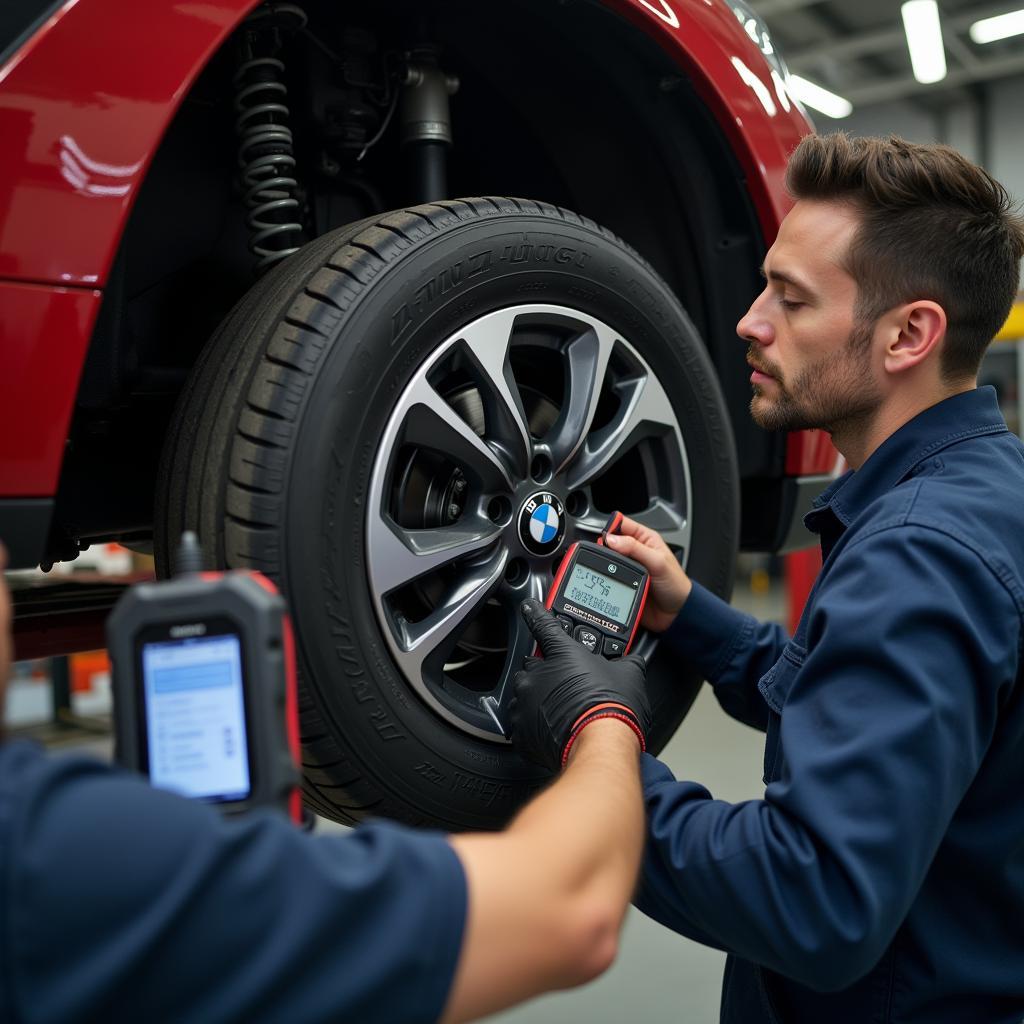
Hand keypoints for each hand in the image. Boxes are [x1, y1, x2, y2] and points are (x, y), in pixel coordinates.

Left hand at [509, 600, 649, 771]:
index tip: (529, 607)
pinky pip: (522, 722)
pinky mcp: (521, 730)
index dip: (536, 613)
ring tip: (561, 711)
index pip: (543, 624)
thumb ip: (626, 661)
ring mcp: (525, 701)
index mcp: (562, 653)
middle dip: (546, 672)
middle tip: (567, 685)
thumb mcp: (630, 676)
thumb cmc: (613, 711)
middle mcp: (538, 674)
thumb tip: (633, 660)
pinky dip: (533, 725)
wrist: (600, 746)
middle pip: (534, 664)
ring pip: (525, 693)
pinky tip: (552, 729)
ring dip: (538, 698)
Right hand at [604, 516, 691, 630]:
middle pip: (611, 542)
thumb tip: (612, 539)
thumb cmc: (675, 584)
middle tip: (607, 557)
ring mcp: (628, 567)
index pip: (622, 524)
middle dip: (605, 548)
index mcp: (645, 539)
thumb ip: (635, 548)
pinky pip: (609, 577)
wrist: (676, 613)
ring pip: (608, 560)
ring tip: (607, 570)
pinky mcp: (623, 582)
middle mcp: (635, 551)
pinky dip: (605, 578)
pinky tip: (607, 580)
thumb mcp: (657, 562)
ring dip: (605, 564)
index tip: (606, 540)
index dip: (611, 528)